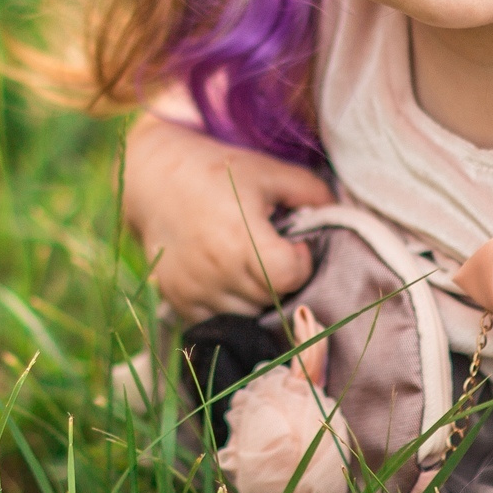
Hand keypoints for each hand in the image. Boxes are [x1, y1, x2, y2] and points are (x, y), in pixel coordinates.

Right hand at [122, 114, 334, 319]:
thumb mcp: (267, 170)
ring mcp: (195, 289)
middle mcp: (216, 269)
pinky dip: (230, 307)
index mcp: (241, 237)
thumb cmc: (217, 171)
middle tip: (273, 254)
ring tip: (250, 267)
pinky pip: (217, 322)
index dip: (301, 263)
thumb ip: (310, 192)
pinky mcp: (178, 300)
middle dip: (281, 281)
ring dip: (257, 298)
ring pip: (247, 316)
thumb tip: (339, 215)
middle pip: (271, 299)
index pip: (289, 276)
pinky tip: (228, 279)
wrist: (154, 180)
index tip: (294, 246)